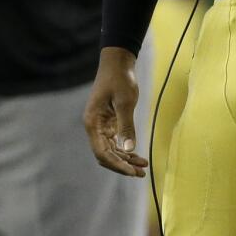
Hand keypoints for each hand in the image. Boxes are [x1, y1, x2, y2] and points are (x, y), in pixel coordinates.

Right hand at [82, 47, 147, 177]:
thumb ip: (126, 126)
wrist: (118, 62)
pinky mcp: (109, 123)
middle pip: (105, 155)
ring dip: (125, 160)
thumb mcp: (125, 101)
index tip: (132, 172)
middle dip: (122, 166)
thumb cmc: (120, 78)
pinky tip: (138, 156)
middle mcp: (94, 127)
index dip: (117, 165)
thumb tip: (128, 150)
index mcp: (93, 123)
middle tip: (141, 173)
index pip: (102, 153)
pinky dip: (126, 150)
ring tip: (142, 167)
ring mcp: (101, 126)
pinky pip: (115, 142)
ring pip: (111, 150)